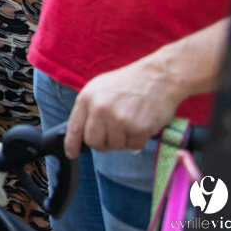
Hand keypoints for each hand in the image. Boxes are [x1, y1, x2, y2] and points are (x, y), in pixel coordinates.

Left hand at [64, 59, 183, 157]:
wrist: (158, 76)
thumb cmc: (128, 82)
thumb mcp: (99, 87)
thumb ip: (89, 108)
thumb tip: (82, 131)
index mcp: (87, 98)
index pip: (74, 128)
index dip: (71, 145)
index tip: (72, 154)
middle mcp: (100, 109)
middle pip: (94, 142)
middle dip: (102, 143)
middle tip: (113, 134)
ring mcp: (119, 120)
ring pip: (115, 146)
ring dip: (122, 140)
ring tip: (130, 122)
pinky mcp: (138, 128)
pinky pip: (133, 146)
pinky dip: (137, 140)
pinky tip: (141, 124)